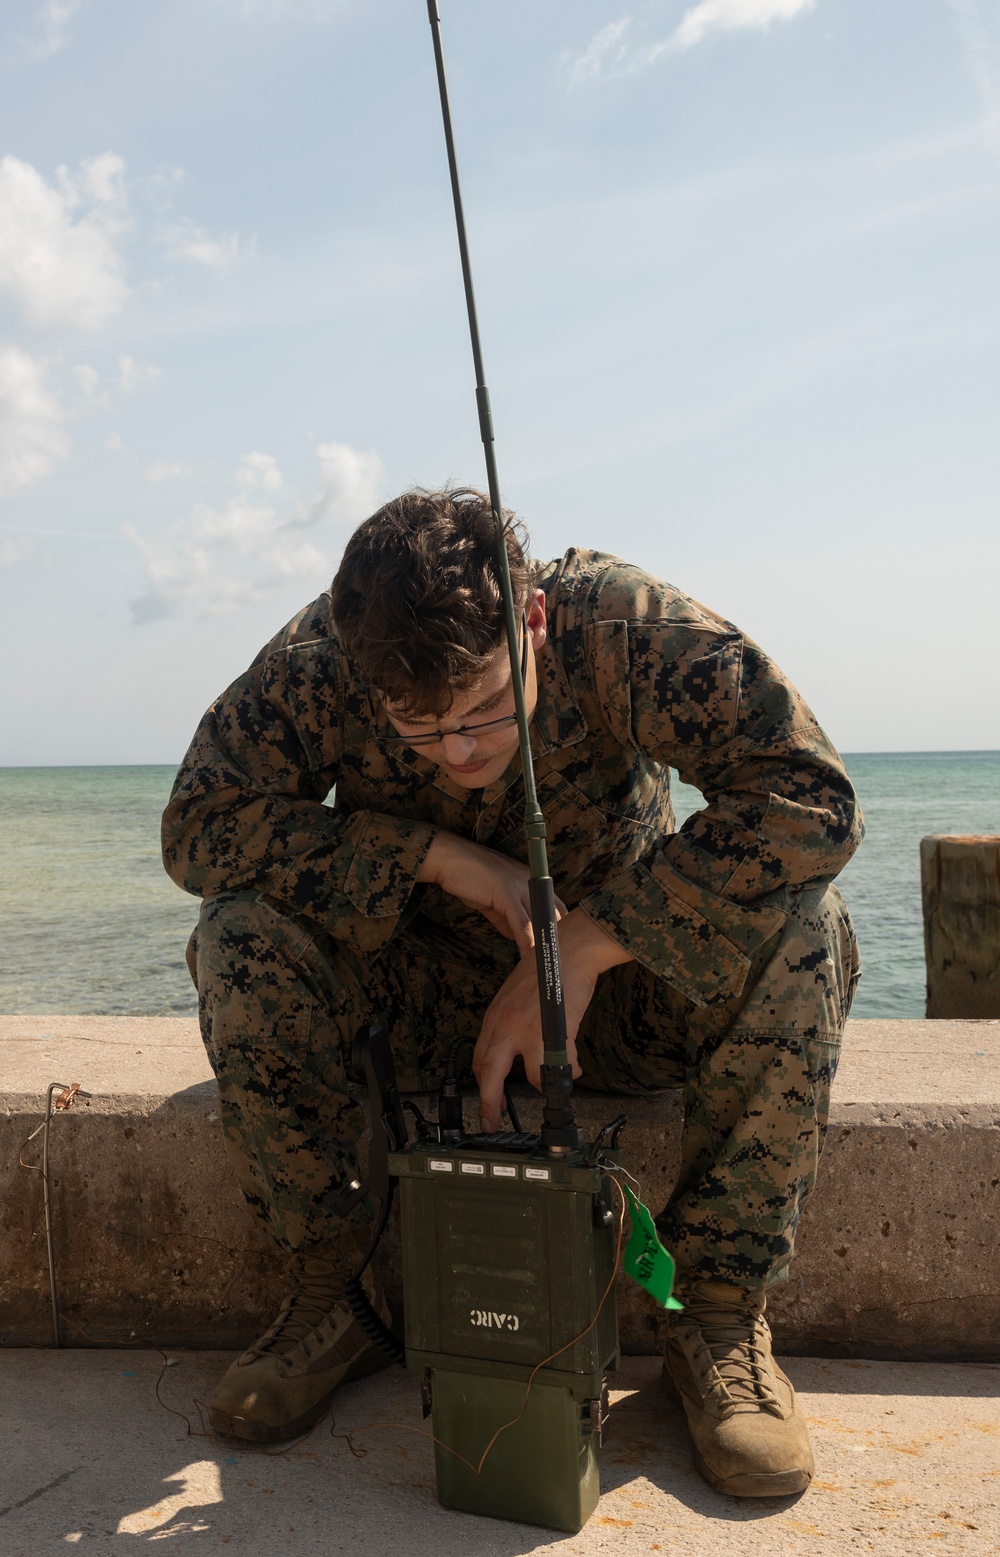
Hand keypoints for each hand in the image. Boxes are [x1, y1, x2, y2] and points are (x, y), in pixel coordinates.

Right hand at [417, 830, 565, 954]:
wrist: (449, 860)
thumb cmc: (468, 877)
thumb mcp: (492, 900)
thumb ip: (506, 918)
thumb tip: (516, 937)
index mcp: (531, 880)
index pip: (556, 907)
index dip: (557, 930)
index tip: (554, 950)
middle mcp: (532, 881)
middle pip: (554, 915)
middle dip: (553, 941)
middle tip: (552, 963)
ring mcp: (521, 886)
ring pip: (540, 921)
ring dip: (542, 947)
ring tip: (542, 966)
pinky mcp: (507, 894)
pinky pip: (522, 924)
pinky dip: (526, 944)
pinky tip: (527, 959)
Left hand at [473, 907, 633, 1130]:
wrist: (568, 950)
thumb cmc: (546, 968)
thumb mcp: (514, 994)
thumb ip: (510, 1022)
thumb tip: (518, 1049)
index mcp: (495, 1016)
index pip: (479, 1057)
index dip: (483, 1083)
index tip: (487, 1098)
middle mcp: (506, 1025)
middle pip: (490, 1074)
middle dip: (490, 1103)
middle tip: (490, 1123)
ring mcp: (528, 1031)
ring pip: (532, 1076)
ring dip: (545, 1085)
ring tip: (556, 1085)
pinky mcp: (554, 1033)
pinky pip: (559, 1067)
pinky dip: (570, 1072)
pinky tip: (576, 1068)